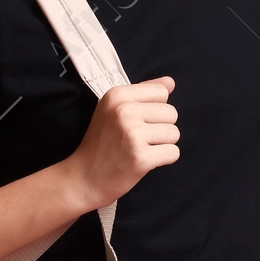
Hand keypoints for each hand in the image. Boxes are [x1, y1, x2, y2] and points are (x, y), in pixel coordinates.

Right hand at [64, 78, 177, 208]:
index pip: (161, 92)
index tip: (137, 121)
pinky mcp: (141, 158)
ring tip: (140, 149)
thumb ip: (144, 92)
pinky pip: (173, 153)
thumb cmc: (102, 143)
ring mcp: (132, 135)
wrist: (85, 178)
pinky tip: (144, 161)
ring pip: (174, 133)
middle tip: (138, 140)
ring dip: (162, 145)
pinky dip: (163, 160)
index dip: (155, 109)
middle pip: (171, 113)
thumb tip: (170, 82)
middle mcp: (124, 111)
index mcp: (117, 95)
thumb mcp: (114, 109)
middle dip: (161, 128)